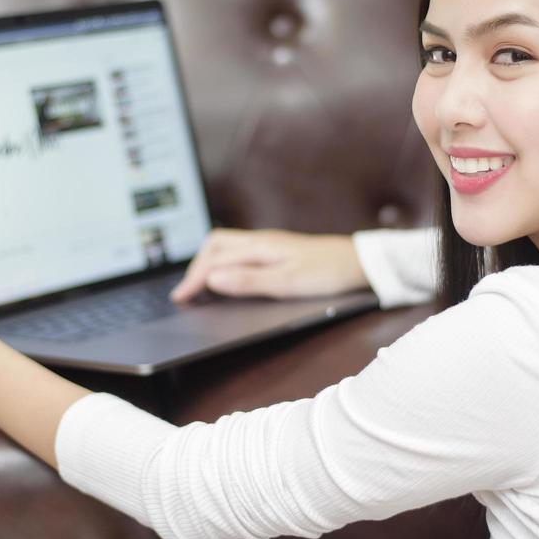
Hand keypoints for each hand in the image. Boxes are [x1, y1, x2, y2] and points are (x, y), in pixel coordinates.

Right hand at [169, 228, 368, 303]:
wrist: (358, 262)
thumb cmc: (327, 273)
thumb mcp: (287, 283)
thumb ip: (248, 281)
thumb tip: (212, 279)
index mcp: (259, 247)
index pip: (214, 260)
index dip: (193, 279)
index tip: (180, 298)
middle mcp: (260, 241)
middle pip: (215, 246)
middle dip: (195, 267)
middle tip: (186, 293)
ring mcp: (268, 243)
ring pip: (226, 246)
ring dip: (208, 263)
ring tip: (200, 285)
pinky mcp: (276, 250)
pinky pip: (239, 251)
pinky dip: (224, 263)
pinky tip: (228, 277)